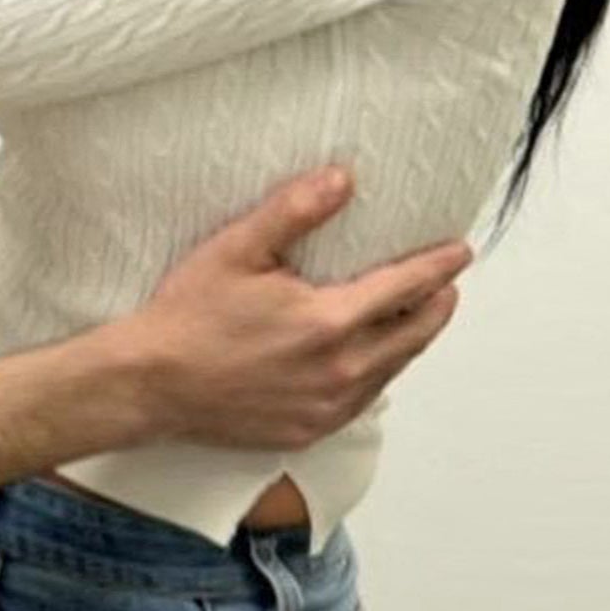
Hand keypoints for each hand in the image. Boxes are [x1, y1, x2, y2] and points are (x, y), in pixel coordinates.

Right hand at [121, 168, 467, 450]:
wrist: (150, 385)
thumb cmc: (188, 316)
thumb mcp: (237, 249)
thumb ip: (294, 212)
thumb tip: (342, 180)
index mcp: (328, 322)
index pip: (405, 289)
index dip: (437, 267)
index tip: (459, 251)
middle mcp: (339, 371)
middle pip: (414, 335)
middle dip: (438, 305)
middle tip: (447, 283)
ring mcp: (326, 408)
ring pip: (392, 370)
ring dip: (410, 340)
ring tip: (413, 316)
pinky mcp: (309, 430)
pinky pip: (362, 399)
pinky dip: (376, 373)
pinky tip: (366, 358)